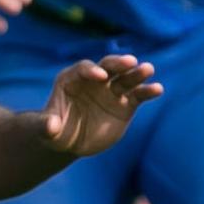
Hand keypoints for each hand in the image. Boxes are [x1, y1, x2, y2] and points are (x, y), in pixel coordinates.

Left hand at [40, 55, 162, 157]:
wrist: (71, 142)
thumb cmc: (54, 132)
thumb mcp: (45, 130)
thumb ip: (45, 125)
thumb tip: (51, 126)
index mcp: (72, 79)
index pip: (83, 69)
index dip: (91, 70)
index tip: (100, 76)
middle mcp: (94, 80)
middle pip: (108, 66)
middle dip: (118, 63)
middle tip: (131, 61)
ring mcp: (111, 91)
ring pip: (126, 78)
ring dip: (137, 73)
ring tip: (148, 69)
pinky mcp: (126, 104)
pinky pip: (138, 95)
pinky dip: (147, 91)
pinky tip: (157, 89)